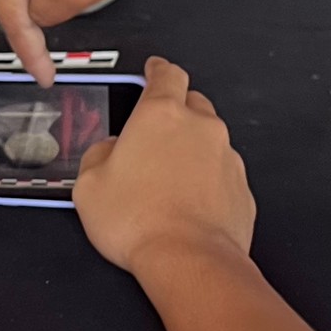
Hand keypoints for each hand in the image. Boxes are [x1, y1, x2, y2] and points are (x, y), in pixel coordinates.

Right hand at [72, 57, 255, 271]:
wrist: (188, 261)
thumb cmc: (139, 223)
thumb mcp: (88, 185)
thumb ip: (99, 155)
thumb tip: (109, 151)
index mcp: (160, 115)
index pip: (166, 74)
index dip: (158, 69)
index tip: (155, 68)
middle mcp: (200, 128)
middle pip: (192, 102)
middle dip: (175, 112)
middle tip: (153, 135)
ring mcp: (226, 157)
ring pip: (209, 139)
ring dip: (191, 150)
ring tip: (166, 181)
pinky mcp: (241, 187)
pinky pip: (222, 173)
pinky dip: (207, 180)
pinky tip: (186, 203)